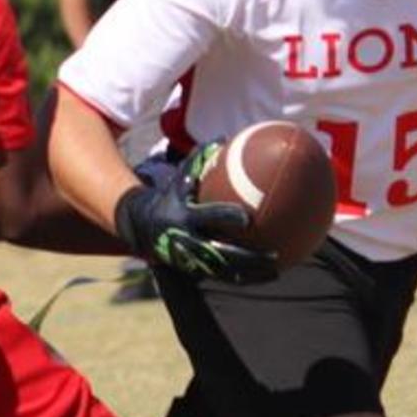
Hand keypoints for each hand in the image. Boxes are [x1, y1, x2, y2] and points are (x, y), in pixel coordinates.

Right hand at [113, 143, 277, 284]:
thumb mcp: (178, 179)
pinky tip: (266, 276)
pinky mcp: (193, 271)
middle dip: (247, 256)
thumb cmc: (168, 197)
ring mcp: (190, 259)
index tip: (247, 217)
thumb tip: (222, 137)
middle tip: (273, 253)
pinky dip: (244, 278)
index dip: (226, 216)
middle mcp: (187, 241)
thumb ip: (198, 159)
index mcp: (184, 217)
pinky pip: (222, 277)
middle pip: (221, 253)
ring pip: (224, 271)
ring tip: (276, 271)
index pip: (208, 216)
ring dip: (250, 274)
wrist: (140, 227)